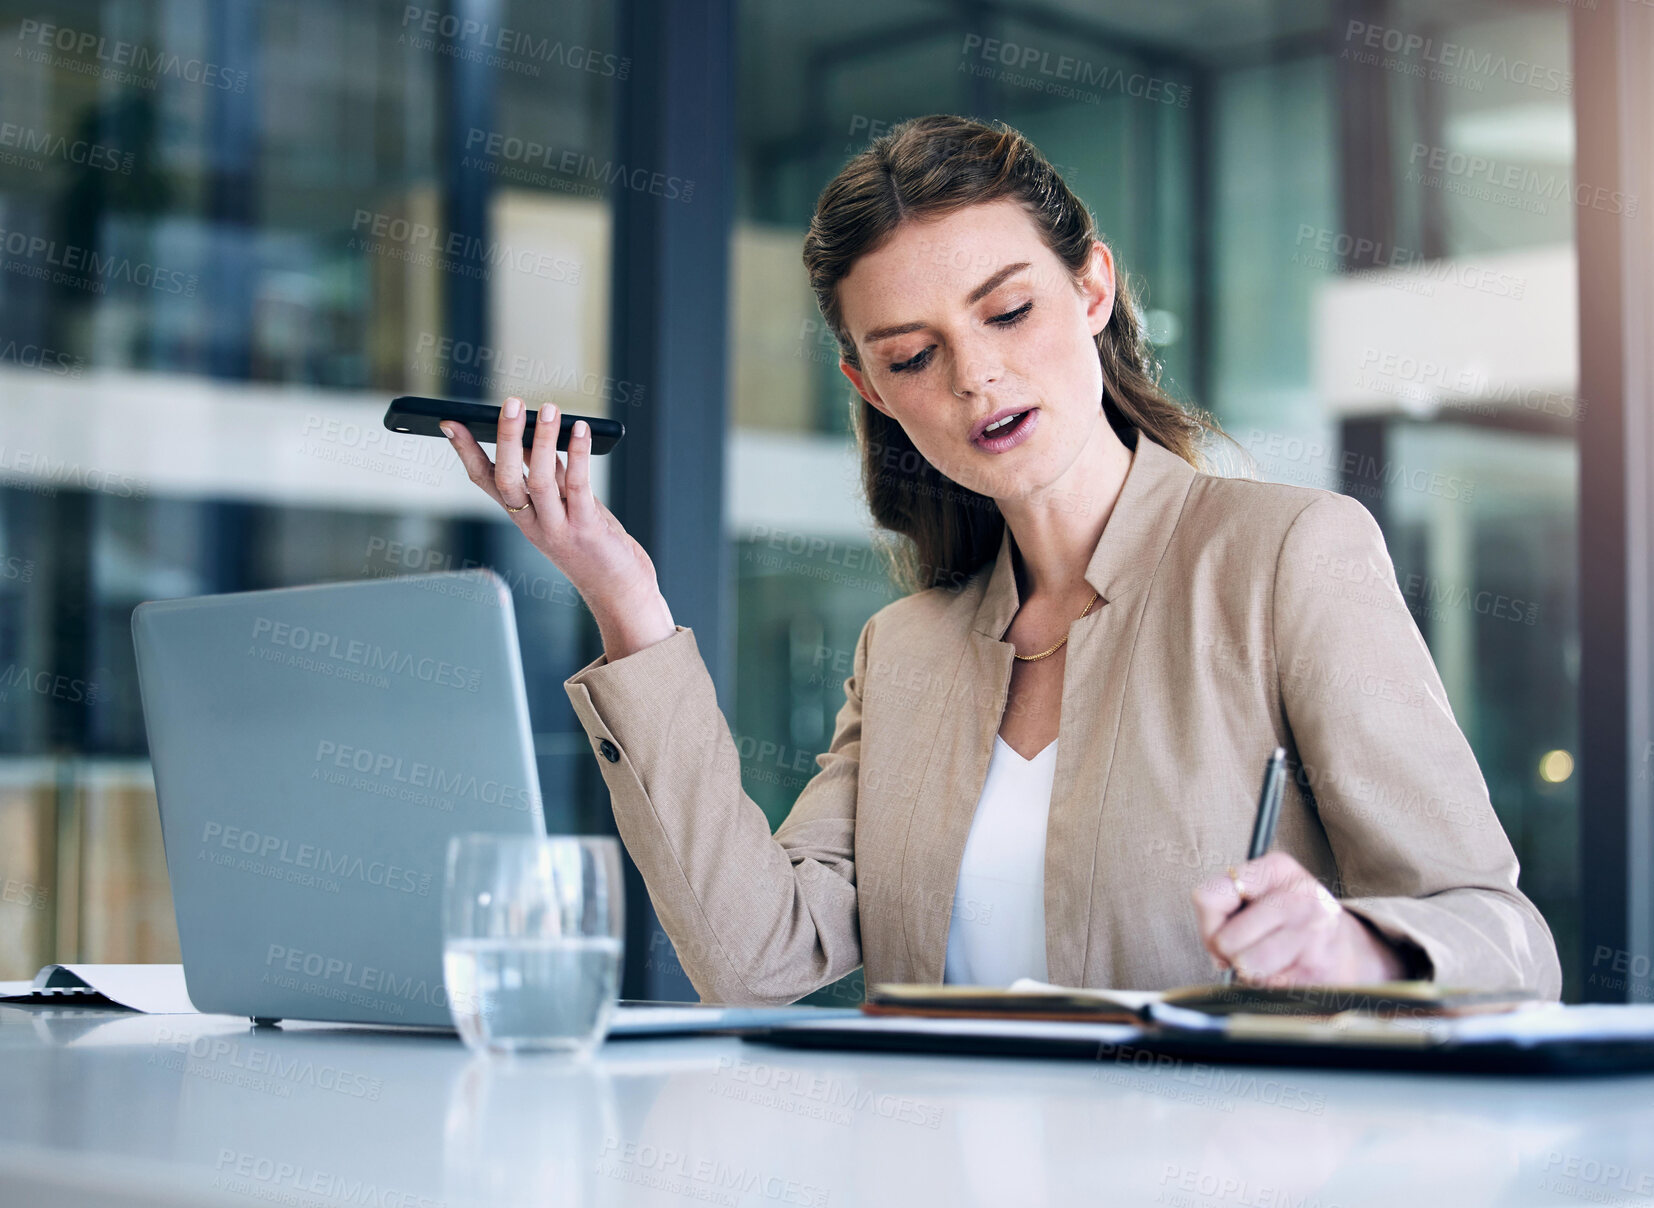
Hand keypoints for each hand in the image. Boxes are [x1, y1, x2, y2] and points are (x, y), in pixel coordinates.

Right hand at [443, 398, 672, 655]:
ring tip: (548, 409)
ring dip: (542, 442)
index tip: (450, 422)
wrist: (620, 592)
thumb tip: (536, 434)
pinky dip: (578, 455)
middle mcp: (534, 524)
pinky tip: (580, 430)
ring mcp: (559, 529)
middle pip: (507, 479)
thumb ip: (551, 476)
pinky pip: (579, 486)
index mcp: (522, 517)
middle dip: (505, 440)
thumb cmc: (594, 547)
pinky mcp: (587, 530)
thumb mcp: (565, 508)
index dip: (466, 453)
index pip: (485, 481)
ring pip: (539, 481)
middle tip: (510, 403)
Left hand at [1190, 851, 1409, 986]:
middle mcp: (1298, 894)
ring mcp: (1312, 930)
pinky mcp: (1319, 967)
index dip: (1208, 925)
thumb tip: (1217, 951)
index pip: (1208, 897)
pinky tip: (1290, 972)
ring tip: (1272, 961)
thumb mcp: (1261, 896)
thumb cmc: (1290, 921)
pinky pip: (1270, 987)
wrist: (1349, 949)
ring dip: (1252, 973)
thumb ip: (1226, 910)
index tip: (1222, 932)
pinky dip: (1272, 987)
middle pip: (1225, 939)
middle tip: (1252, 950)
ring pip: (1246, 966)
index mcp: (1276, 868)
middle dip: (1231, 955)